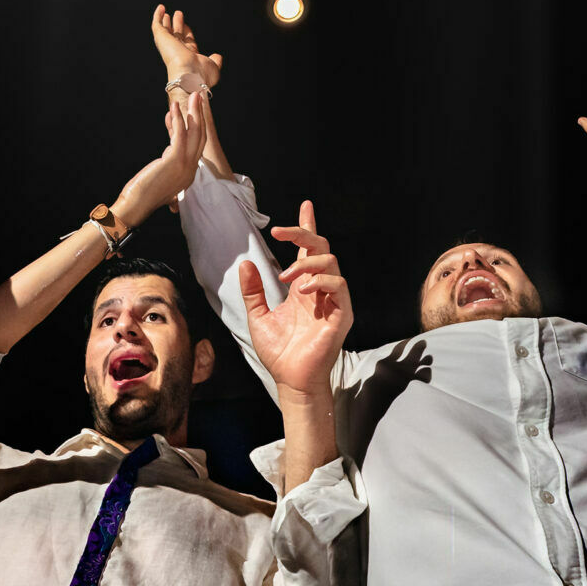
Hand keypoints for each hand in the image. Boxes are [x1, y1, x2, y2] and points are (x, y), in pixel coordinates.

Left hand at [112, 93, 207, 226]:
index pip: (194, 145)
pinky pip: (180, 135)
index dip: (187, 125)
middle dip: (200, 115)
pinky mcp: (175, 161)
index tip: (178, 112)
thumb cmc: (143, 194)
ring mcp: (185, 165)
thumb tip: (167, 150)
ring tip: (194, 94)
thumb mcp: (160, 175)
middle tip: (198, 97)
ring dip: (194, 112)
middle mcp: (191, 170)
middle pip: (201, 136)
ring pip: (195, 133)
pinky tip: (174, 107)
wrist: (136, 205)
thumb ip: (167, 163)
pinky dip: (177, 119)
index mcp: (188, 174)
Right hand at [150, 5, 222, 88]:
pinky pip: (157, 25)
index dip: (187, 34)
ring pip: (165, 31)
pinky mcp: (161, 39)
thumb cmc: (201, 74)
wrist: (189, 76)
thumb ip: (215, 60)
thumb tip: (218, 57)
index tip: (187, 26)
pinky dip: (157, 16)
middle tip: (178, 15)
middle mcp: (178, 51)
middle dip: (177, 25)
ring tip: (166, 11)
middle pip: (176, 35)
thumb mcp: (213, 66)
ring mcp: (169, 45)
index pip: (187, 42)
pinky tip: (160, 7)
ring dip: (166, 21)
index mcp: (189, 57)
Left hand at [240, 201, 351, 395]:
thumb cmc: (278, 352)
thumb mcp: (258, 315)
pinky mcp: (342, 314)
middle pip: (321, 248)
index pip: (309, 251)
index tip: (305, 206)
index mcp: (303, 288)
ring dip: (306, 262)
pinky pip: (339, 286)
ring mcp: (333, 301)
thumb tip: (245, 263)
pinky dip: (320, 281)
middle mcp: (320, 290)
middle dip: (304, 233)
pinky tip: (302, 289)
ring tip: (285, 276)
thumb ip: (253, 290)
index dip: (307, 228)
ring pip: (331, 263)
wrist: (290, 379)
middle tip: (281, 232)